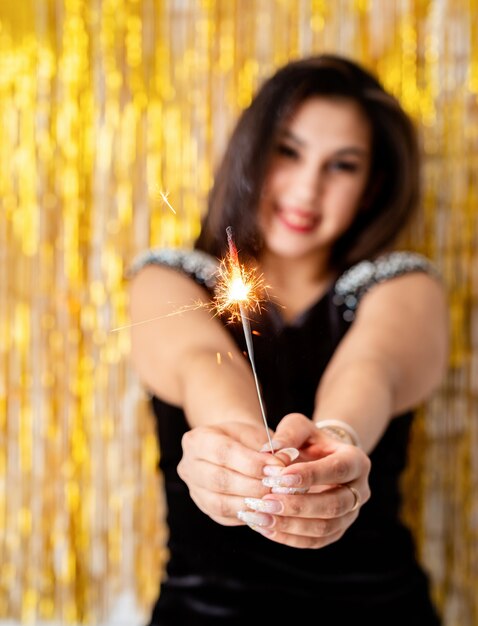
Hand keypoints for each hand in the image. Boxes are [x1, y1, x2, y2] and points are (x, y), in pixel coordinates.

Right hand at [177, 421, 293, 525]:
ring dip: (250, 504)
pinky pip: (224, 516)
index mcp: (197, 439)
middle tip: (279, 487)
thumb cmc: (246, 439)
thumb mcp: (256, 434)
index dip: (252, 463)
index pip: (223, 452)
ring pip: (219, 503)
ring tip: (275, 500)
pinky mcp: (204, 507)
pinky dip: (246, 515)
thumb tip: (285, 461)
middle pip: (219, 480)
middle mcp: (188, 465)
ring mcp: (193, 489)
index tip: (278, 468)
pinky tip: (265, 511)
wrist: (234, 447)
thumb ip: (269, 447)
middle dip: (253, 486)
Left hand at [236, 413, 370, 547]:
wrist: (320, 458)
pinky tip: (267, 528)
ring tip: (261, 517)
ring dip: (291, 525)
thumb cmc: (309, 441)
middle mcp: (359, 490)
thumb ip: (288, 434)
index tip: (280, 477)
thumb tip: (272, 451)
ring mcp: (350, 514)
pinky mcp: (336, 531)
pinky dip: (290, 538)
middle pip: (334, 505)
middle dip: (298, 505)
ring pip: (325, 528)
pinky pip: (315, 542)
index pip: (337, 470)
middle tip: (266, 501)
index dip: (310, 475)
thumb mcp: (300, 427)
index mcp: (355, 461)